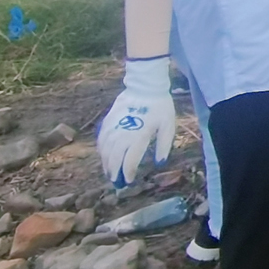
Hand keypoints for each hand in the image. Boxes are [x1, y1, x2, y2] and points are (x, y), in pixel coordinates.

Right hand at [97, 57, 176, 186]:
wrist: (145, 87)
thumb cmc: (160, 107)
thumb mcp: (168, 126)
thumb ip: (164, 146)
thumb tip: (160, 163)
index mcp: (139, 137)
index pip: (129, 161)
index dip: (127, 173)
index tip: (128, 182)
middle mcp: (122, 135)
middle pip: (114, 159)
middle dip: (114, 172)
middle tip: (116, 182)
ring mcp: (113, 128)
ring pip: (105, 151)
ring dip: (106, 164)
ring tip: (109, 172)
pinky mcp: (107, 122)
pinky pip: (100, 140)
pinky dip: (101, 151)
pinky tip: (104, 156)